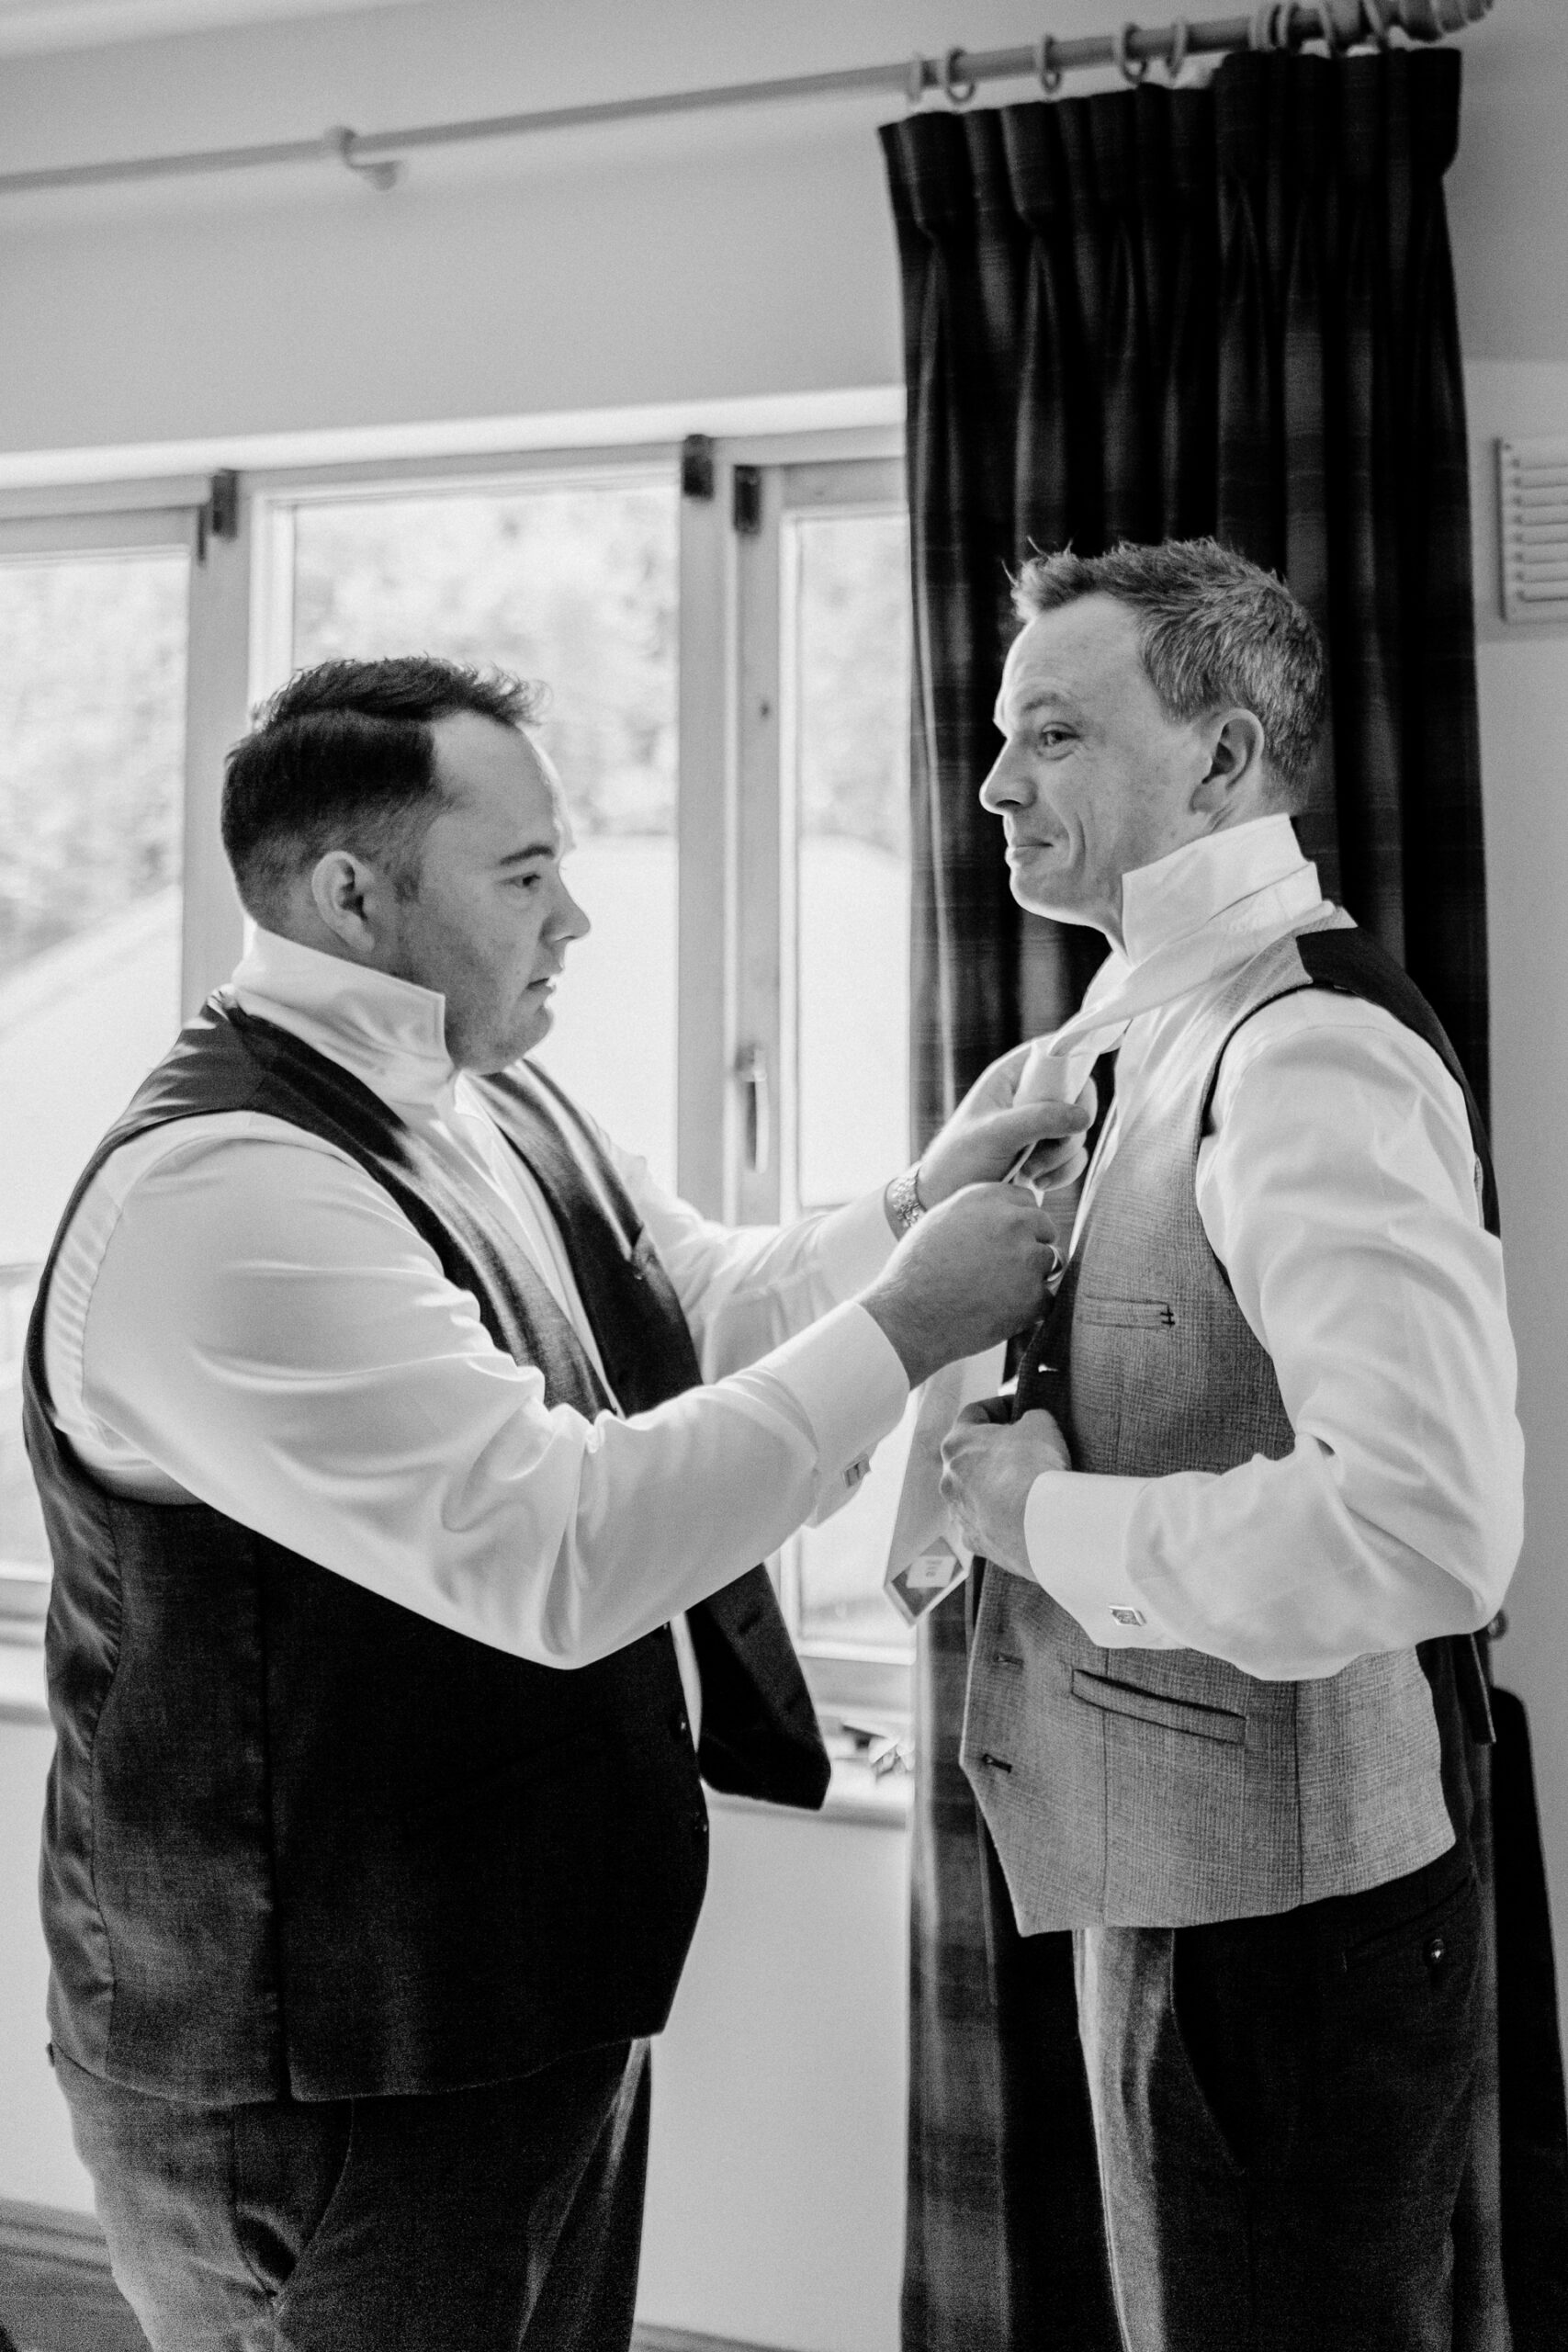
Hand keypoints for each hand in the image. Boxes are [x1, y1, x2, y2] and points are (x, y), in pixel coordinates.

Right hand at [861, 1185, 1062, 1386]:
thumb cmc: (915, 1272)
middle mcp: (1012, 1222)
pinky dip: (1031, 1308)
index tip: (1008, 1239)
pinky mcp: (1034, 1297)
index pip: (1026, 1199)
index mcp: (986, 1199)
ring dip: (1034, 1276)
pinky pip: (1048, 1298)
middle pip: (1045, 1226)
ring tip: (1000, 1292)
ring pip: (1052, 1261)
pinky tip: (1001, 1312)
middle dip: (1033, 1245)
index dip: (1019, 1221)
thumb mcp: (940, 1221)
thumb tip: (1005, 1211)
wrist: (908, 1317)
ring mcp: (1027, 1259)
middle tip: (1007, 1269)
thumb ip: (977, 1211)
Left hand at [916, 1042, 1093, 1203]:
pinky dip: (1064, 1172)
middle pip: (1077, 1094)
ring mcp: (1039, 1127)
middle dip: (1069, 1125)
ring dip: (1062, 1155)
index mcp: (1011, 1077)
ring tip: (1030, 1170)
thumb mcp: (996, 1134)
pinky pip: (1074, 1157)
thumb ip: (1040, 1120)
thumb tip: (1084, 1117)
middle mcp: (1028, 1098)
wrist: (943, 1199)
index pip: (1055, 1052)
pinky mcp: (1046, 1155)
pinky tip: (1039, 1182)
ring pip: (1078, 1130)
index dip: (1074, 1062)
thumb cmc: (959, 1160)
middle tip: (1049, 1145)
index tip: (1079, 1092)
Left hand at [939, 1400, 1071, 1575]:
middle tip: (1024, 1448)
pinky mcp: (974, 1541)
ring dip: (995, 1487)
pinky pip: (985, 1524)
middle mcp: (948, 1479)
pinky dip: (1001, 1518)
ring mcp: (958, 1513)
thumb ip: (1030, 1418)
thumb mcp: (1040, 1424)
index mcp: (956, 1443)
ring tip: (1026, 1486)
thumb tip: (1031, 1424)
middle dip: (995, 1450)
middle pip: (970, 1456)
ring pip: (974, 1494)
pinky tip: (1023, 1516)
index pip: (973, 1414)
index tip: (1018, 1408)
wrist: (1040, 1523)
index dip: (999, 1407)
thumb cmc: (1034, 1466)